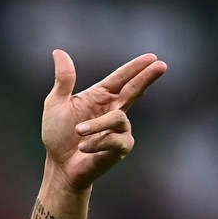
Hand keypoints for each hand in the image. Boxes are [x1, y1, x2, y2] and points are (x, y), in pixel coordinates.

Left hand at [42, 49, 166, 191]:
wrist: (60, 167)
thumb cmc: (58, 136)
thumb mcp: (56, 104)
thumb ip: (63, 80)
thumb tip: (59, 51)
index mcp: (100, 96)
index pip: (121, 78)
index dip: (135, 68)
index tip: (152, 57)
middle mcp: (113, 110)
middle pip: (135, 90)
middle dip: (147, 78)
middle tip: (162, 65)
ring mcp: (118, 129)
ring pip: (118, 118)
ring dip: (96, 125)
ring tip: (78, 132)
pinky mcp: (120, 148)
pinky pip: (115, 139)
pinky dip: (96, 142)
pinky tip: (83, 148)